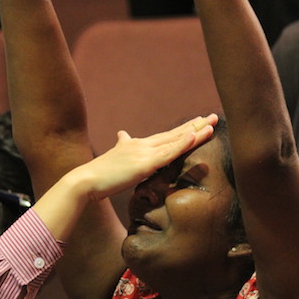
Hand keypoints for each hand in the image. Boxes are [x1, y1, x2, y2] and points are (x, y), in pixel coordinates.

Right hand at [71, 114, 218, 200]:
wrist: (86, 180)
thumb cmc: (99, 174)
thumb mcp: (115, 157)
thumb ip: (122, 145)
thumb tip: (122, 134)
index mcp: (137, 145)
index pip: (166, 136)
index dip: (183, 130)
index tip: (198, 123)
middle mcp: (143, 145)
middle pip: (174, 134)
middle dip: (195, 126)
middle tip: (213, 117)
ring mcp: (144, 153)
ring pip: (175, 141)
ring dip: (196, 132)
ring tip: (212, 124)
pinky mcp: (144, 164)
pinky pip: (168, 153)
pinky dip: (183, 144)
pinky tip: (195, 137)